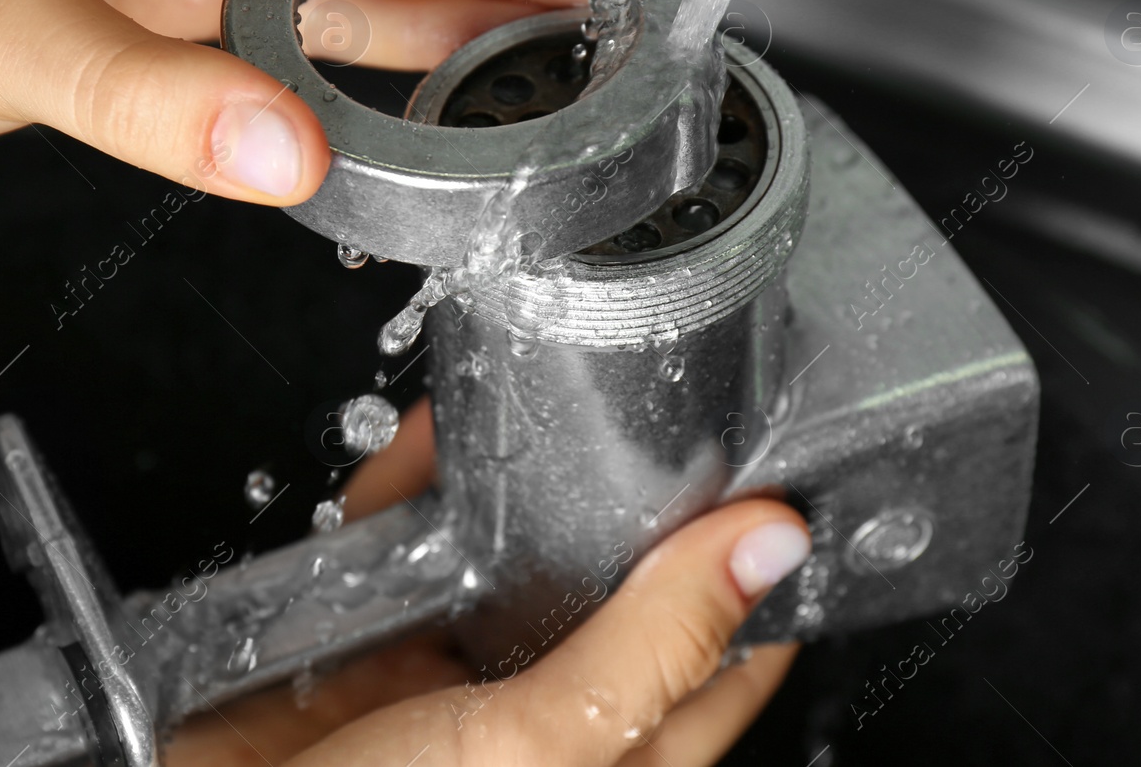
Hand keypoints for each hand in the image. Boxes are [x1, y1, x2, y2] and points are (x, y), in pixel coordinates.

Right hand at [165, 398, 810, 766]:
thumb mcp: (536, 746)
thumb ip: (651, 647)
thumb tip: (766, 549)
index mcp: (613, 755)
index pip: (726, 654)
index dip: (752, 565)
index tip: (771, 472)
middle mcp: (538, 712)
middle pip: (609, 585)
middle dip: (617, 499)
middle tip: (647, 410)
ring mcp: (451, 673)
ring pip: (507, 552)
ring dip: (512, 478)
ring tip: (536, 407)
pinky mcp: (369, 640)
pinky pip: (404, 539)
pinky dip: (408, 485)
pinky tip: (423, 443)